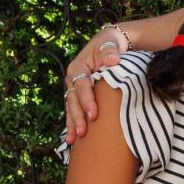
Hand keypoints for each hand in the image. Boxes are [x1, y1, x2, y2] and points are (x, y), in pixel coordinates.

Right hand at [64, 25, 130, 143]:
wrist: (110, 43)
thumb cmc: (111, 43)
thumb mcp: (111, 42)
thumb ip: (110, 50)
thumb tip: (112, 60)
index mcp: (78, 67)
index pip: (82, 86)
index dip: (87, 100)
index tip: (94, 114)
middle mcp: (73, 78)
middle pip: (73, 100)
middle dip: (77, 117)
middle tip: (83, 132)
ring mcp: (74, 87)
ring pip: (71, 107)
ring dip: (72, 123)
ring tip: (72, 140)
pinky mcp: (79, 94)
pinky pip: (74, 110)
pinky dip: (73, 123)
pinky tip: (72, 139)